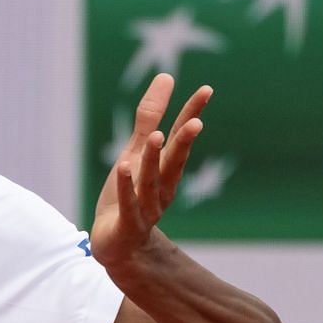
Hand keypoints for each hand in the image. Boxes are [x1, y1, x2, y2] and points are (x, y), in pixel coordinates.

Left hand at [89, 74, 211, 269]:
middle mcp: (161, 187)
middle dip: (184, 143)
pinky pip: (128, 203)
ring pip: (151, 182)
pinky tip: (125, 167)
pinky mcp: (127, 223)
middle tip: (196, 123)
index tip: (206, 90)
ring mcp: (146, 207)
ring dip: (154, 160)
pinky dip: (127, 187)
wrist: (117, 246)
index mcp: (165, 168)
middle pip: (174, 161)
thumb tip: (166, 76)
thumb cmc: (128, 194)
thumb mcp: (136, 152)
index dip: (191, 114)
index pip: (179, 137)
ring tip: (156, 137)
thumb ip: (150, 117)